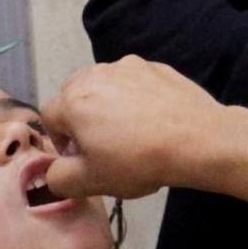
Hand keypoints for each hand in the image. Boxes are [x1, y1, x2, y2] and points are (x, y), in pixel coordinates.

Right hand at [40, 57, 229, 200]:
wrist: (198, 140)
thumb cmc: (138, 160)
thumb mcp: (91, 182)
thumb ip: (59, 178)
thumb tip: (53, 172)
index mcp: (73, 100)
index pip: (49, 118)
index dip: (61, 142)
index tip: (82, 159)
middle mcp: (95, 74)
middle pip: (75, 97)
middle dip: (82, 120)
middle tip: (105, 146)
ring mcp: (128, 66)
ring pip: (105, 86)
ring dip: (109, 106)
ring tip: (132, 133)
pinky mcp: (156, 67)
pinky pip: (135, 83)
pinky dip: (137, 98)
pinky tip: (154, 121)